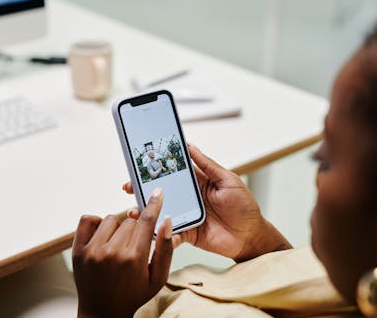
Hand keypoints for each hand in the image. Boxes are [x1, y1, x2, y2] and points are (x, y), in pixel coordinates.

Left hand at [72, 188, 172, 317]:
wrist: (103, 312)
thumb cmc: (133, 295)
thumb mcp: (157, 278)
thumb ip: (165, 249)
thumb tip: (166, 220)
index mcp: (134, 259)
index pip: (146, 221)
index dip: (153, 204)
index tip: (157, 193)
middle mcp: (111, 253)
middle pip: (130, 220)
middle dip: (135, 229)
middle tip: (133, 245)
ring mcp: (92, 251)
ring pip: (111, 219)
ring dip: (117, 227)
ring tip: (118, 244)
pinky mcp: (78, 251)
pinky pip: (88, 220)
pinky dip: (96, 223)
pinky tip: (102, 236)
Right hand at [123, 144, 290, 261]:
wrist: (251, 236)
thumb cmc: (244, 206)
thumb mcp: (228, 180)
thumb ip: (208, 165)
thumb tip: (190, 145)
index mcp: (196, 182)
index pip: (172, 172)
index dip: (156, 168)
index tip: (140, 165)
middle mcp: (188, 198)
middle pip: (161, 192)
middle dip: (143, 190)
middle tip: (129, 187)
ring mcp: (186, 216)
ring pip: (161, 212)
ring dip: (146, 212)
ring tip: (134, 212)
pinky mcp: (187, 233)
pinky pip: (170, 234)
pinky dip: (161, 234)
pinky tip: (153, 232)